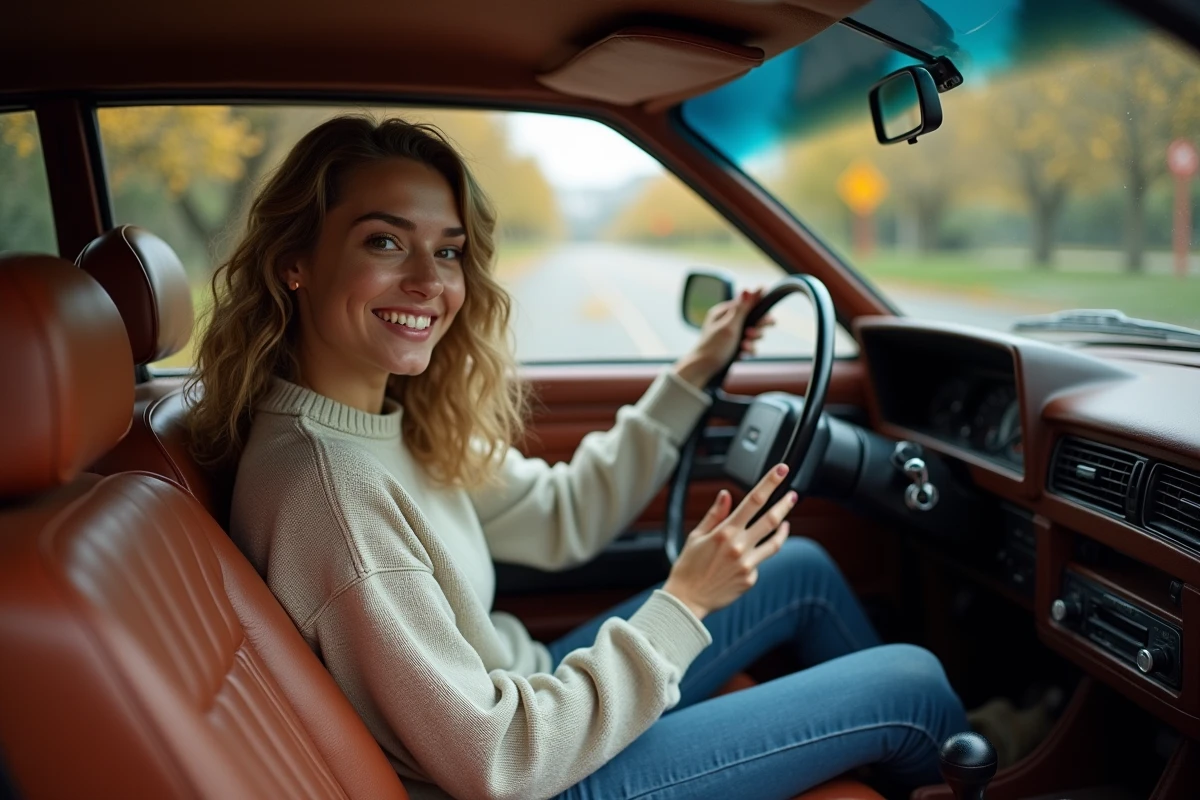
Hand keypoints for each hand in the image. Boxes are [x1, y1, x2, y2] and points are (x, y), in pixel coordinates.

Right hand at [663, 463, 796, 620]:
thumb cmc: (688, 567)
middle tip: (793, 494)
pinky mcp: (751, 579)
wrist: (687, 599)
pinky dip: (758, 554)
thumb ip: (715, 514)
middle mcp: (740, 546)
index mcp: (725, 531)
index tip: (781, 471)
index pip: (754, 500)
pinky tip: (750, 555)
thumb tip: (726, 495)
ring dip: (783, 528)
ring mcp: (748, 564)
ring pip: (775, 542)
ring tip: (786, 521)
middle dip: (785, 503)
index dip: (770, 483)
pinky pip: (760, 561)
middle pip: (771, 519)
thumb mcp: (696, 536)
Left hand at [673, 287, 774, 388]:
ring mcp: (731, 335)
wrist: (702, 370)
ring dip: (752, 340)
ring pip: (753, 334)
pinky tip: (743, 354)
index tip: (767, 317)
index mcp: (723, 312)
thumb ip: (742, 308)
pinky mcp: (734, 347)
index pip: (747, 304)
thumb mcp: (729, 325)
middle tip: (753, 333)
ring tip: (745, 346)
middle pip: (753, 319)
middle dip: (756, 328)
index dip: (759, 310)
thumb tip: (748, 289)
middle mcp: (727, 321)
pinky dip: (748, 350)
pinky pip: (748, 346)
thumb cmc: (713, 347)